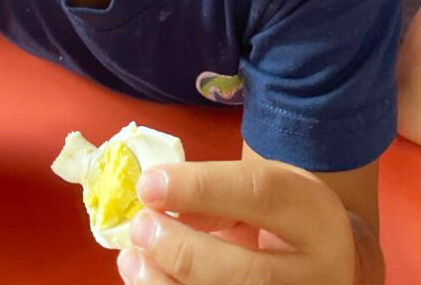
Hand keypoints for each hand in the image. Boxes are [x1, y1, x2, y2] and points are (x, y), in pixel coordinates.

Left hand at [117, 159, 356, 283]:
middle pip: (247, 274)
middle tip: (139, 228)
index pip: (260, 194)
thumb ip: (212, 194)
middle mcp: (321, 277)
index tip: (147, 185)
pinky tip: (146, 282)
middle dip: (182, 251)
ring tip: (133, 260)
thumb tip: (154, 204)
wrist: (326, 269)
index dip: (198, 188)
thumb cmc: (278, 222)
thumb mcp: (258, 191)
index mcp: (317, 218)